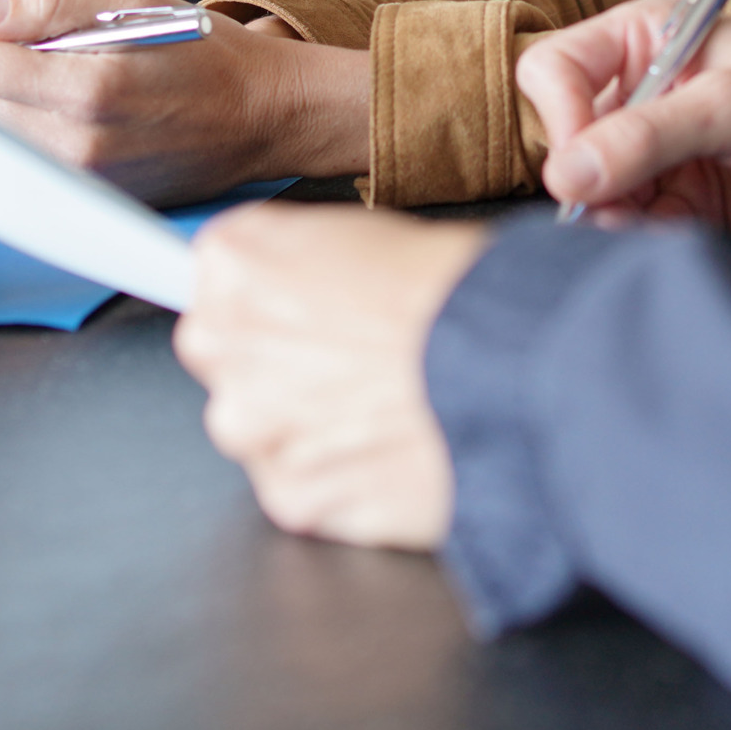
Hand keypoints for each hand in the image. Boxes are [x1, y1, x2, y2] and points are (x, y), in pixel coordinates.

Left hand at [0, 0, 370, 205]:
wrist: (263, 116)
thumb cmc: (205, 52)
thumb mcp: (136, 2)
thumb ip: (53, 6)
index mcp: (94, 84)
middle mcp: (84, 142)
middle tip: (26, 49)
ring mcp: (87, 181)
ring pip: (0, 140)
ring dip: (7, 106)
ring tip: (58, 82)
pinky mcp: (92, 201)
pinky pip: (30, 165)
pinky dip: (32, 135)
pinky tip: (70, 115)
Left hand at [173, 204, 491, 549]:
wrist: (516, 369)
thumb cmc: (465, 291)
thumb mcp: (378, 232)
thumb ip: (310, 261)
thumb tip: (311, 288)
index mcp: (236, 258)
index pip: (214, 279)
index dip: (271, 298)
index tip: (298, 310)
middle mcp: (224, 341)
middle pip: (226, 358)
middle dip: (278, 365)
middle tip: (354, 363)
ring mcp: (252, 427)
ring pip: (260, 432)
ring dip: (306, 428)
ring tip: (385, 411)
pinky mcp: (289, 497)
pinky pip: (303, 493)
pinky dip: (340, 484)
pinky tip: (392, 454)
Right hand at [517, 0, 730, 241]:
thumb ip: (650, 136)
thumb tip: (566, 174)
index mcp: (648, 39)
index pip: (558, 70)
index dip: (563, 118)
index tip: (585, 164)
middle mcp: (644, 92)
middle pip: (569, 138)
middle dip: (587, 179)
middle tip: (616, 209)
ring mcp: (661, 151)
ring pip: (595, 190)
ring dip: (611, 216)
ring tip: (648, 226)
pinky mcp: (683, 202)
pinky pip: (633, 225)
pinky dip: (641, 239)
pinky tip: (673, 240)